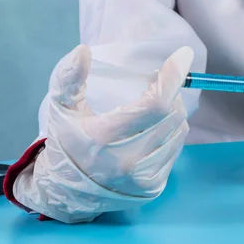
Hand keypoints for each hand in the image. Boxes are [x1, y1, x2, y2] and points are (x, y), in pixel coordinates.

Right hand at [13, 44, 192, 222]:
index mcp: (103, 138)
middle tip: (154, 87)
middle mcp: (128, 160)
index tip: (183, 56)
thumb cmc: (66, 144)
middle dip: (169, 93)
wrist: (67, 193)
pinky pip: (176, 149)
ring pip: (179, 131)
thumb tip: (83, 51)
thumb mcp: (60, 109)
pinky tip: (153, 131)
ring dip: (172, 113)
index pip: (154, 104)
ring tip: (152, 109)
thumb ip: (68, 78)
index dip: (172, 77)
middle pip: (172, 114)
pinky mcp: (153, 186)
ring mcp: (143, 177)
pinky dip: (170, 134)